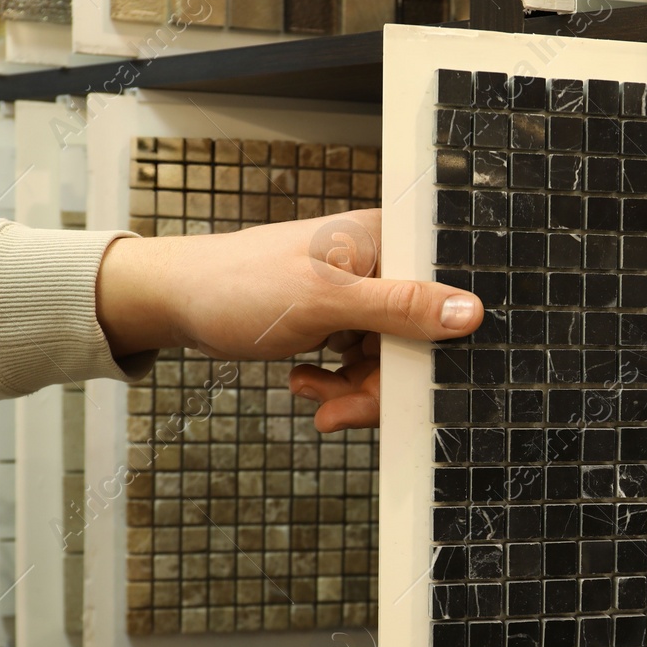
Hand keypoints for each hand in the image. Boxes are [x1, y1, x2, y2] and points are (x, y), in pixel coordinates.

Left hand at [95, 209, 480, 429]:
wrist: (177, 302)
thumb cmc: (239, 284)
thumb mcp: (327, 301)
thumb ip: (401, 308)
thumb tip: (469, 312)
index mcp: (387, 240)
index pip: (442, 292)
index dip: (438, 340)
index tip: (416, 380)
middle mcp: (380, 264)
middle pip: (418, 338)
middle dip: (382, 382)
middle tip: (346, 406)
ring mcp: (360, 295)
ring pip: (389, 360)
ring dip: (354, 389)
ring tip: (314, 393)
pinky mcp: (341, 321)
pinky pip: (362, 364)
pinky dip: (338, 384)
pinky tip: (308, 382)